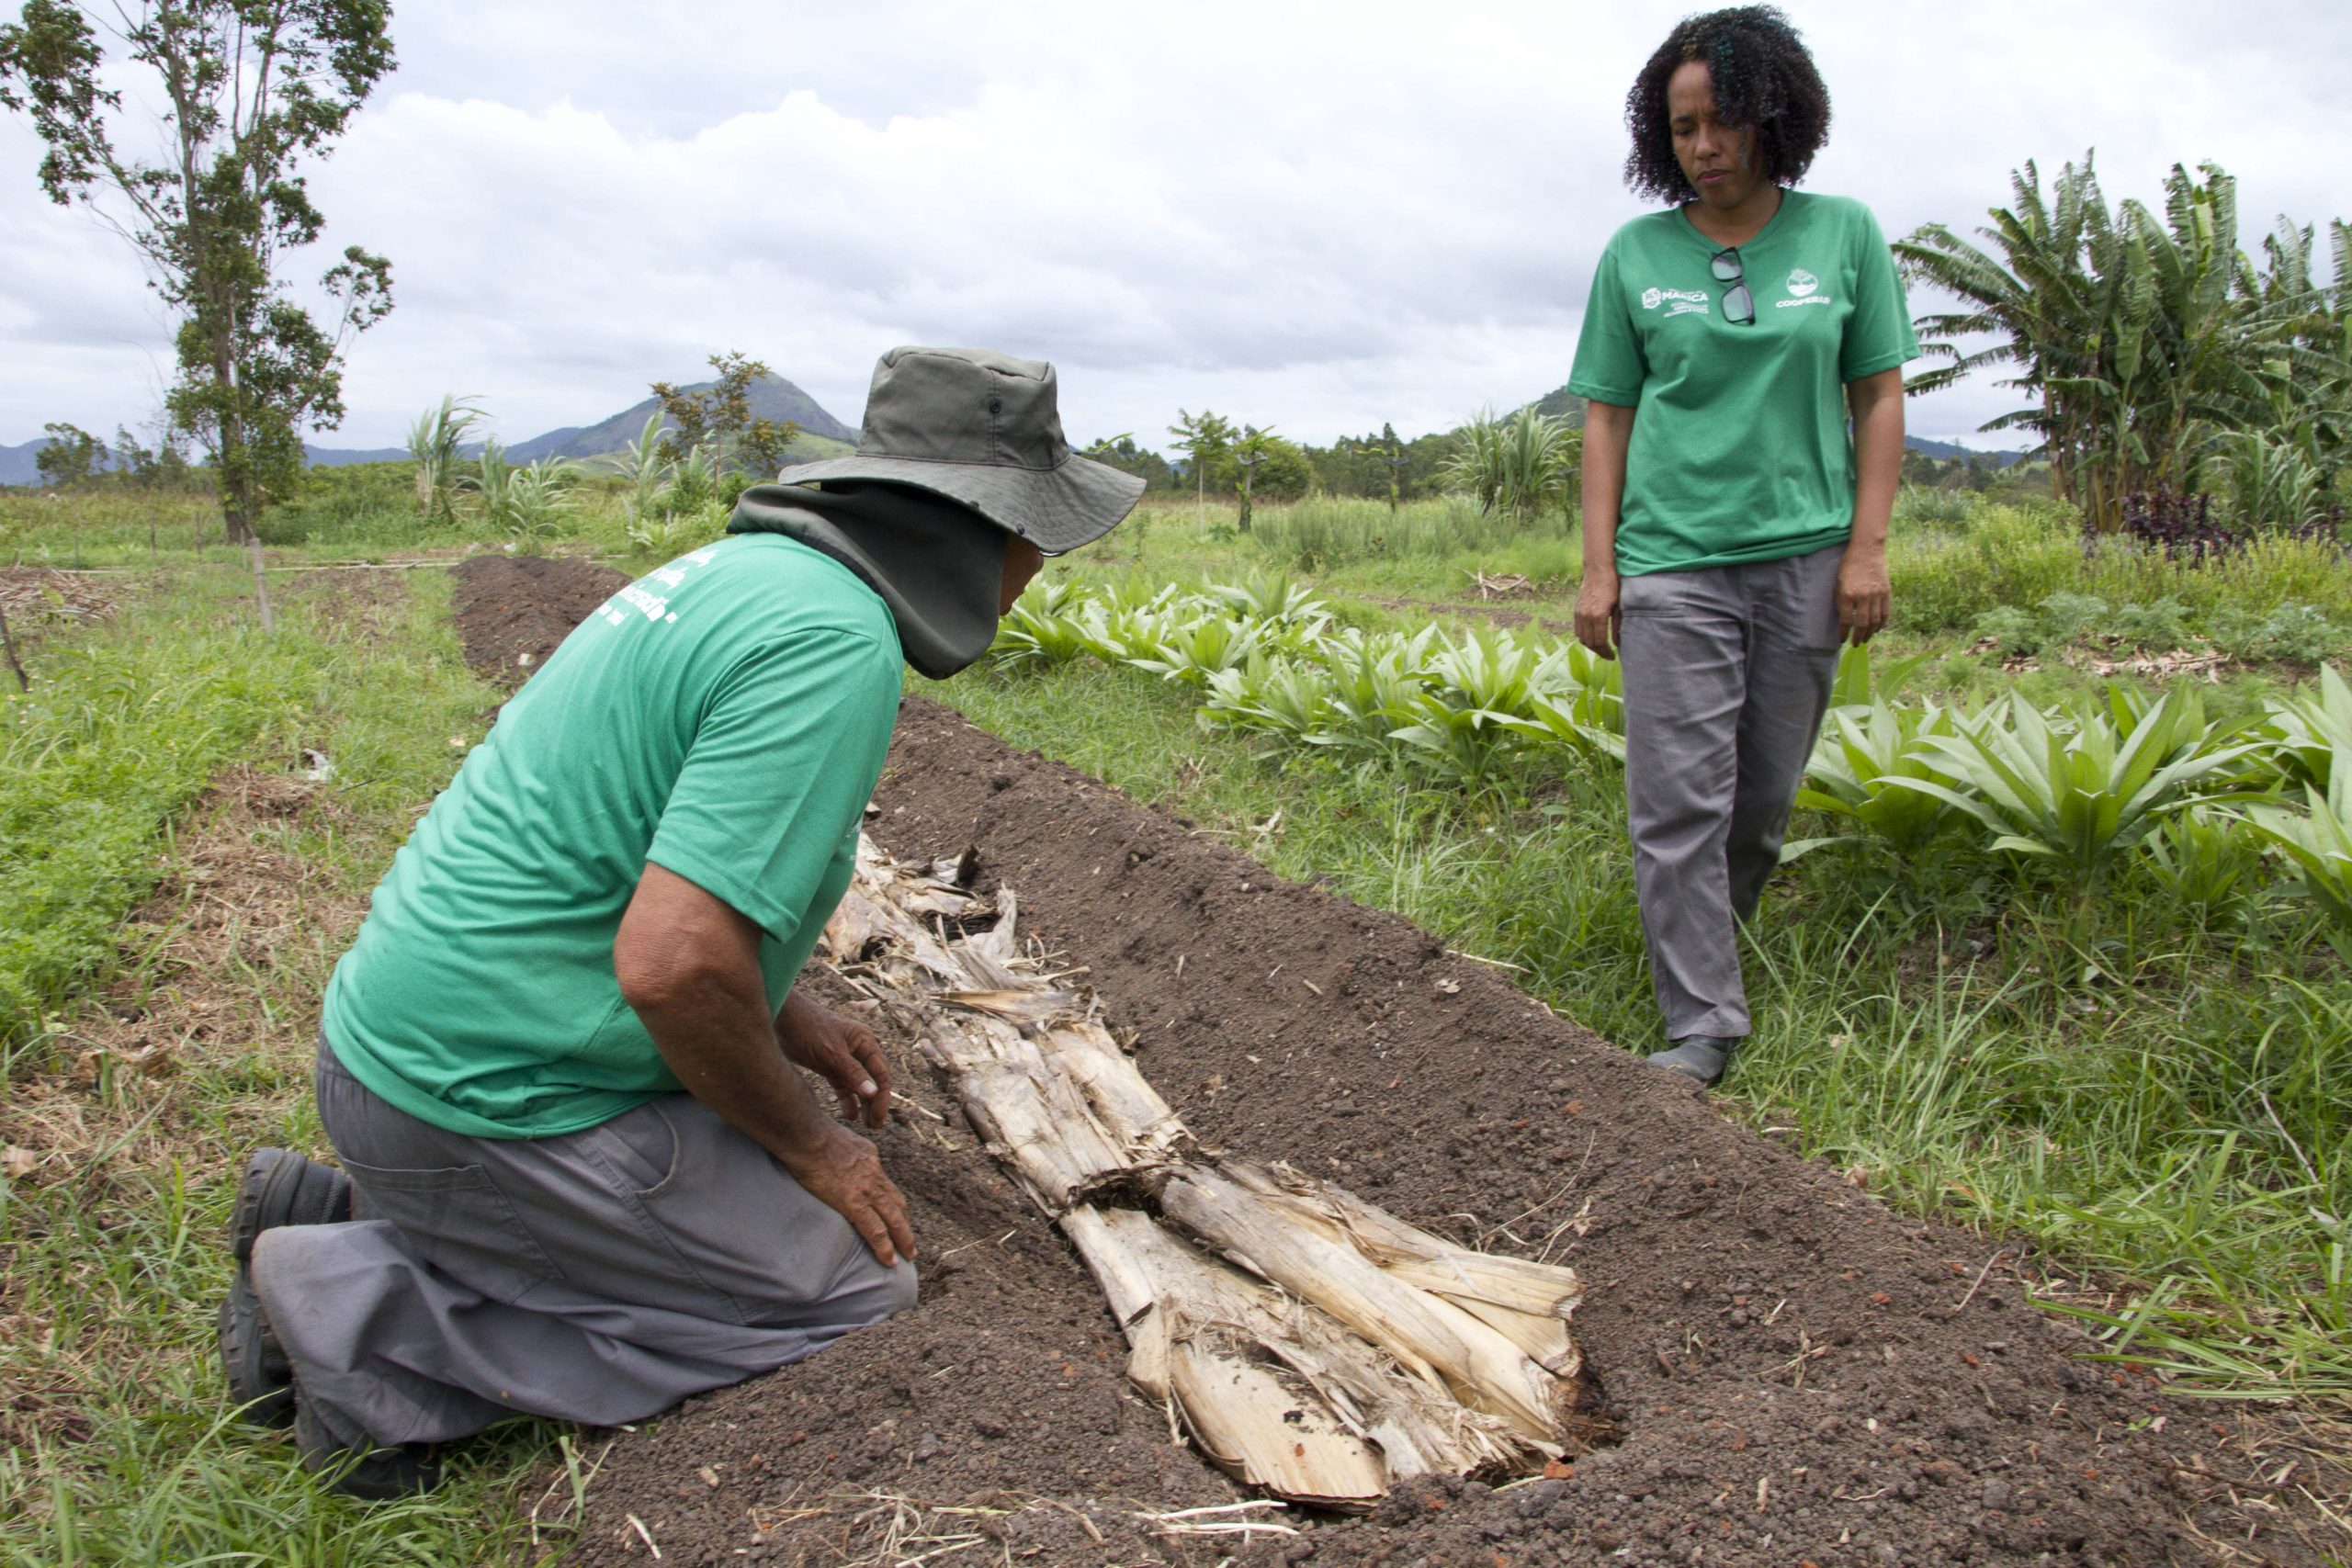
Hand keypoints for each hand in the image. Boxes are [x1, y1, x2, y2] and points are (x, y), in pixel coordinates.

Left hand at [777, 993, 893, 1126]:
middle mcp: (858, 1050)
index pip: (881, 1074)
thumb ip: (852, 1073)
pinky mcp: (829, 1064)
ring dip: (863, 1103)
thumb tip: (873, 1093)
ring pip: (859, 1085)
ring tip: (865, 1124)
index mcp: (865, 1042)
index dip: (882, 1098)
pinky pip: (843, 1085)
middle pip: (873, 1080)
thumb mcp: (831, 1053)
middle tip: (874, 1126)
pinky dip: (847, 1099)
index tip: (877, 1119)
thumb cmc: (808, 1028)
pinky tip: (849, 1115)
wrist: (780, 1017)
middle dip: (875, 1103)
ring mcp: (843, 1058)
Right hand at [782, 1121, 915, 1266]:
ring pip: (893, 1219)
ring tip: (907, 1256)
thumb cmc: (813, 1133)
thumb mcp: (841, 1136)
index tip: (896, 1215)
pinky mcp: (854, 1203)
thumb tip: (847, 1153)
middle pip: (897, 1204)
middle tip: (910, 1243)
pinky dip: (884, 1247)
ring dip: (903, 1240)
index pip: (886, 1185)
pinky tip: (889, 1261)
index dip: (893, 1203)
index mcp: (870, 1157)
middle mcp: (874, 1174)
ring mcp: (867, 1190)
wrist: (807, 1136)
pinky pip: (875, 1230)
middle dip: (905, 1225)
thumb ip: (848, 1148)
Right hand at [1574, 572, 1620, 658]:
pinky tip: (1592, 637)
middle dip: (1599, 651)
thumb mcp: (1619, 607)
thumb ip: (1617, 626)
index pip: (1600, 642)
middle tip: (1608, 654)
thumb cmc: (1612, 585)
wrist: (1598, 570)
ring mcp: (1579, 613)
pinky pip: (1577, 629)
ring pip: (1581, 638)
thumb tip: (1618, 643)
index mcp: (1598, 616)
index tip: (1613, 656)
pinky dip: (1584, 637)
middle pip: (1589, 642)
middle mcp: (1586, 616)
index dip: (1606, 652)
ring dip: (1591, 645)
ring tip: (1601, 647)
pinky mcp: (1576, 610)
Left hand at [1836, 548, 1890, 644]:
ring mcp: (1876, 594)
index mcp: (1847, 595)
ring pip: (1875, 621)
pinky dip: (1882, 623)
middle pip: (1862, 624)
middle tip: (1856, 643)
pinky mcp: (1887, 591)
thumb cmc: (1848, 567)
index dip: (1844, 633)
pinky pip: (1886, 612)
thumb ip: (1840, 601)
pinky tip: (1878, 628)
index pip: (1846, 621)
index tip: (1842, 640)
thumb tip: (1843, 620)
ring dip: (1870, 632)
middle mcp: (1862, 596)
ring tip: (1866, 638)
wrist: (1866, 551)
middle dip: (1858, 637)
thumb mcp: (1838, 583)